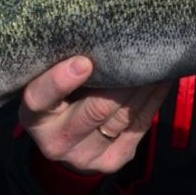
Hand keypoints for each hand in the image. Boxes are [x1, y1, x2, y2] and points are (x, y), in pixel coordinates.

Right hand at [19, 56, 171, 174]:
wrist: (65, 143)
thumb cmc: (58, 99)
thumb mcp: (47, 84)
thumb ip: (63, 65)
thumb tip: (98, 32)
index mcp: (33, 116)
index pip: (40, 98)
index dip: (60, 81)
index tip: (84, 62)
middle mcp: (56, 141)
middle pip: (95, 110)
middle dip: (122, 80)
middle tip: (140, 52)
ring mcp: (84, 156)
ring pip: (122, 117)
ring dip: (144, 87)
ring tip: (158, 61)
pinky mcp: (110, 162)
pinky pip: (138, 127)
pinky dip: (153, 100)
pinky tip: (162, 81)